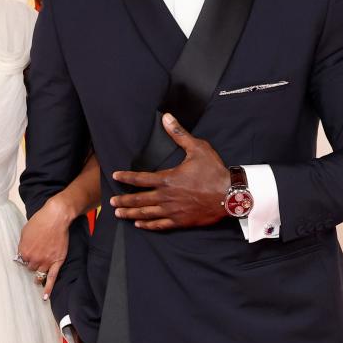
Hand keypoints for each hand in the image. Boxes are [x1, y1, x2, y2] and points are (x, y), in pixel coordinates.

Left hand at [17, 195, 73, 297]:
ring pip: (39, 274)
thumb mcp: (25, 232)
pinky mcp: (57, 262)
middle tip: (37, 258)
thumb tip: (22, 253)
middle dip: (32, 264)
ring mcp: (46, 262)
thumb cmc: (40, 222)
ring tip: (38, 277)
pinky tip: (45, 297)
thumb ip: (23, 245)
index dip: (26, 258)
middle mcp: (34, 259)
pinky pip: (51, 279)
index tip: (29, 255)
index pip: (22, 261)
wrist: (55, 218)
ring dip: (38, 275)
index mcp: (24, 252)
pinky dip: (48, 289)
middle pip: (30, 268)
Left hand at [111, 114, 230, 230]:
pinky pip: (159, 225)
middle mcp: (166, 196)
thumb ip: (179, 134)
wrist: (230, 195)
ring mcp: (172, 211)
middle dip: (123, 200)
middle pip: (138, 200)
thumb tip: (166, 117)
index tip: (115, 177)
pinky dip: (148, 224)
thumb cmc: (214, 171)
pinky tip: (139, 224)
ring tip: (119, 214)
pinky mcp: (180, 221)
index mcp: (167, 179)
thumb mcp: (197, 148)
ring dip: (130, 213)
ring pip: (145, 213)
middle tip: (112, 202)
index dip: (126, 178)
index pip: (140, 179)